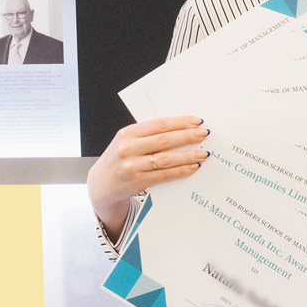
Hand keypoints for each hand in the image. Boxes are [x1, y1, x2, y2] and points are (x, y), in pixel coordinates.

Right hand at [87, 116, 210, 239]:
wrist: (100, 184)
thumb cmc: (120, 158)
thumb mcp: (128, 141)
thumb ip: (149, 134)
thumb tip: (182, 128)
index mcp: (128, 133)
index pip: (159, 124)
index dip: (180, 122)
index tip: (197, 121)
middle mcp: (128, 148)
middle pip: (165, 140)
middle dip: (188, 136)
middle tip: (205, 134)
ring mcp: (132, 166)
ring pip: (167, 158)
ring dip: (188, 155)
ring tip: (203, 153)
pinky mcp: (138, 181)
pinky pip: (165, 174)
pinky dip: (181, 170)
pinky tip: (193, 167)